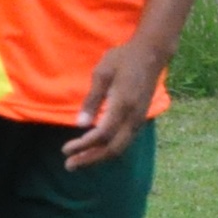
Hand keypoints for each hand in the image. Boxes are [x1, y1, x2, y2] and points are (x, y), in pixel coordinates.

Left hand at [63, 37, 165, 168]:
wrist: (152, 52)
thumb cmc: (123, 59)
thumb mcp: (102, 74)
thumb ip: (92, 100)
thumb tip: (80, 125)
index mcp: (122, 105)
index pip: (101, 135)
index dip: (83, 146)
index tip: (65, 150)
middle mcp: (133, 116)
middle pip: (113, 149)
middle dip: (90, 159)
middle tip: (69, 165)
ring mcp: (139, 118)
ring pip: (121, 148)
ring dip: (99, 157)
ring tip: (79, 162)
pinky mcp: (141, 117)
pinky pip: (126, 141)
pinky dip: (109, 150)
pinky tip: (96, 151)